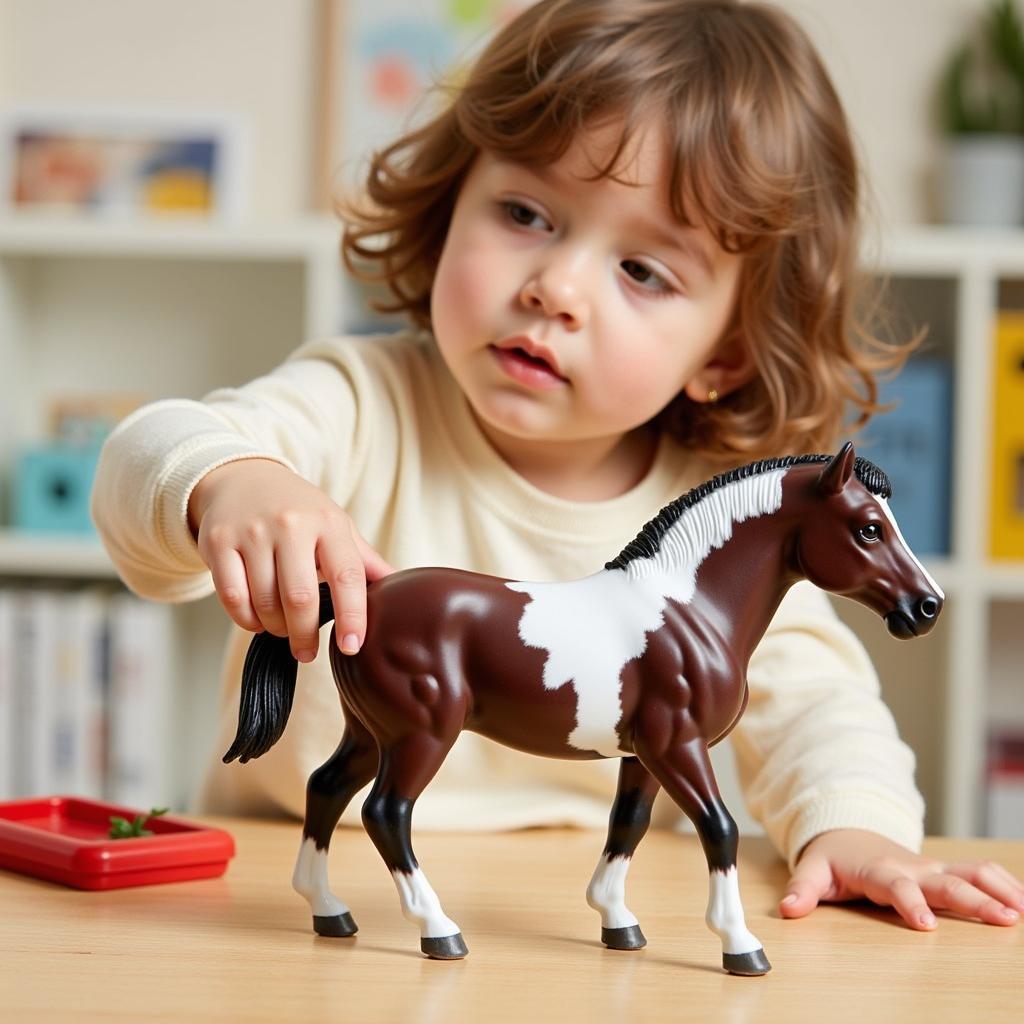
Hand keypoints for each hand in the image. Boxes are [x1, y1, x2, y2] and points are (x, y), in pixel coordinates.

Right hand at [187, 459, 393, 660]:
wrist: (242, 478)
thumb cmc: (299, 511)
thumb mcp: (336, 526)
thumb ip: (365, 560)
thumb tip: (401, 589)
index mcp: (328, 522)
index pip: (347, 576)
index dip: (352, 616)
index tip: (352, 647)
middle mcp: (291, 524)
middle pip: (300, 599)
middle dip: (304, 635)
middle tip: (307, 652)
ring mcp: (252, 531)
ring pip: (265, 603)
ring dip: (276, 628)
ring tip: (282, 629)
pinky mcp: (218, 541)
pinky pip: (232, 598)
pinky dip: (247, 620)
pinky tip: (257, 619)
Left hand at [780, 828, 1023, 929]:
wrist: (847, 831)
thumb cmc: (832, 858)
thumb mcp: (811, 871)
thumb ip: (802, 890)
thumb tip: (788, 910)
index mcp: (878, 870)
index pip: (896, 887)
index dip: (910, 903)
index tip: (925, 925)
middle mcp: (910, 867)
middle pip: (945, 882)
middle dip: (974, 900)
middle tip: (1003, 919)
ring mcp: (931, 868)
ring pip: (970, 871)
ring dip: (998, 888)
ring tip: (1022, 911)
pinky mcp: (944, 870)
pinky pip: (979, 872)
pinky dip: (1005, 884)